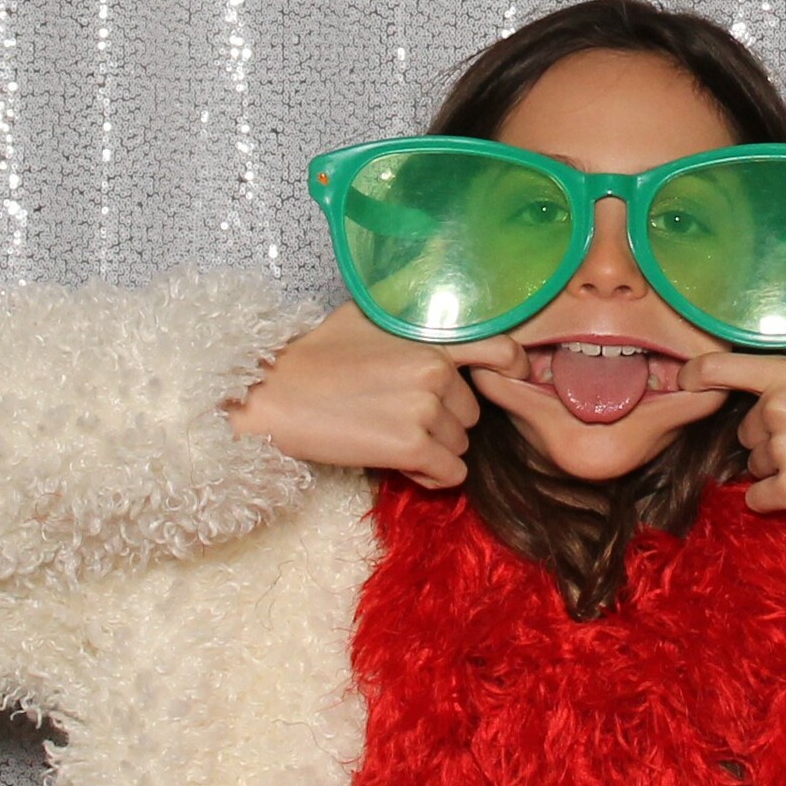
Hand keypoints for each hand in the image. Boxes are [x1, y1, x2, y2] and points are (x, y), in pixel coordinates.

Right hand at [230, 303, 511, 487]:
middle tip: (399, 416)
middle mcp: (437, 369)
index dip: (511, 370)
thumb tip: (437, 311)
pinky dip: (429, 475)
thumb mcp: (369, 317)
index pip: (501, 350)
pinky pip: (449, 473)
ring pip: (460, 444)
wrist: (274, 395)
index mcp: (432, 335)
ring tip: (389, 436)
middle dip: (444, 419)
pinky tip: (400, 464)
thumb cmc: (315, 355)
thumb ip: (413, 317)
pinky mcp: (412, 447)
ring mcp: (426, 408)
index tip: (507, 382)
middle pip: (471, 411)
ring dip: (433, 448)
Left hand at [688, 345, 785, 512]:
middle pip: (744, 430)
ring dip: (778, 466)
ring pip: (754, 464)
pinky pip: (759, 499)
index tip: (684, 381)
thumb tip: (762, 338)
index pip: (720, 369)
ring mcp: (785, 453)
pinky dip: (777, 497)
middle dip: (768, 434)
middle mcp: (778, 412)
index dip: (694, 375)